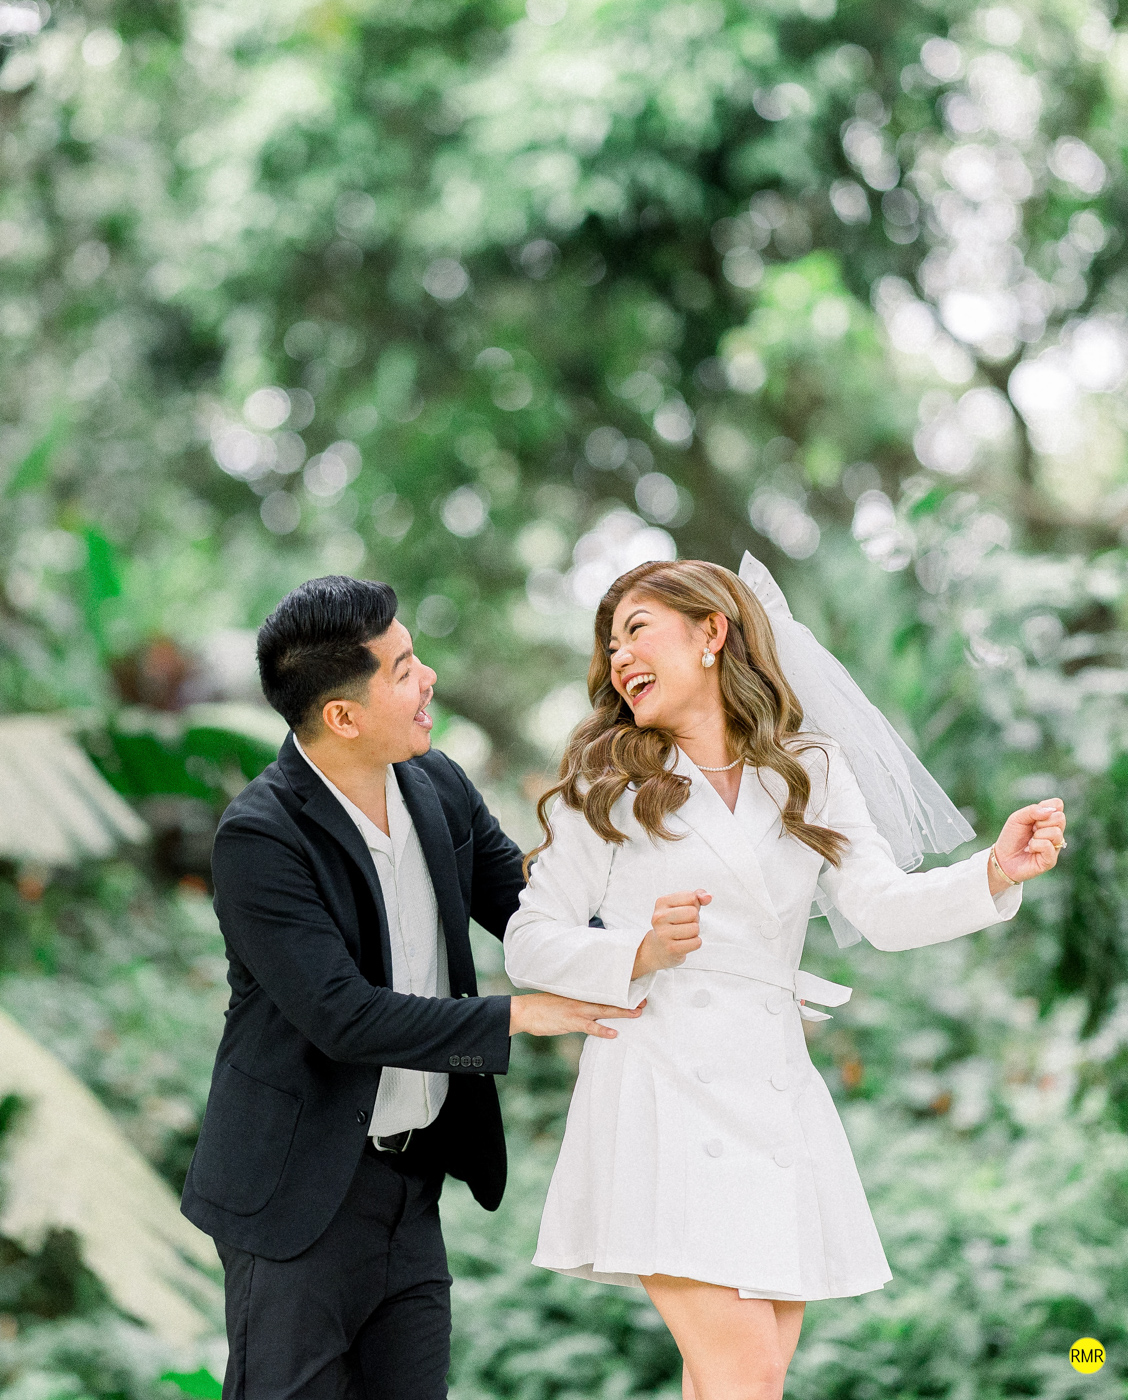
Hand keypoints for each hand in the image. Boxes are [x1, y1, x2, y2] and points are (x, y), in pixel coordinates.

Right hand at [509, 992, 645, 1038]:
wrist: (524, 1010)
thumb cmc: (542, 1007)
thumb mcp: (562, 1000)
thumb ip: (577, 1001)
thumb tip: (589, 1006)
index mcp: (580, 993)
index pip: (604, 991)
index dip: (620, 991)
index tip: (636, 989)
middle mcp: (581, 999)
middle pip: (609, 999)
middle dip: (628, 1000)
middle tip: (645, 1000)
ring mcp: (577, 1010)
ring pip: (604, 1010)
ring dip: (622, 1012)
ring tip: (638, 1013)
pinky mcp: (571, 1021)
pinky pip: (590, 1027)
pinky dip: (603, 1030)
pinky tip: (614, 1033)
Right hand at [632, 889, 711, 979]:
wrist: (659, 947)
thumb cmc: (674, 923)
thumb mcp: (682, 905)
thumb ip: (697, 897)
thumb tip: (708, 897)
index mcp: (661, 902)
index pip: (691, 897)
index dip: (694, 905)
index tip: (684, 911)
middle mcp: (659, 917)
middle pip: (693, 913)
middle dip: (694, 919)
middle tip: (685, 924)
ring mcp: (663, 934)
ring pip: (695, 928)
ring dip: (694, 932)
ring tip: (684, 934)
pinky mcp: (671, 949)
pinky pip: (696, 943)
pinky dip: (695, 943)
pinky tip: (685, 943)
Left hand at [990, 799, 1066, 889]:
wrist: (1002, 858)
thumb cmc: (1011, 837)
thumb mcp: (1017, 818)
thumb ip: (1033, 810)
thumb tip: (1050, 811)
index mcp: (1048, 819)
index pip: (1057, 805)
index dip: (1046, 807)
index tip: (1033, 817)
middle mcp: (1055, 832)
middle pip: (1060, 818)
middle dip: (1041, 822)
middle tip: (1031, 830)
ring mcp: (1055, 846)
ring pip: (1056, 832)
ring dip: (1037, 835)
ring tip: (1030, 841)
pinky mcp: (1051, 859)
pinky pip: (1048, 846)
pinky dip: (1035, 845)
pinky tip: (1030, 849)